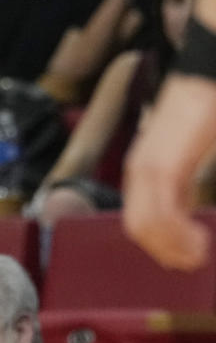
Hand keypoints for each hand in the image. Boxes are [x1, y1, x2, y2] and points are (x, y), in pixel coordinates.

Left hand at [123, 75, 215, 269]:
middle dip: (167, 252)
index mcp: (142, 171)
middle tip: (193, 260)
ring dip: (175, 247)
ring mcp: (147, 169)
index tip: (185, 256)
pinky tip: (200, 237)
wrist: (204, 81)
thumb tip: (182, 210)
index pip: (138, 220)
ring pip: (146, 226)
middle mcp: (138, 172)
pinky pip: (161, 212)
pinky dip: (179, 234)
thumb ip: (180, 184)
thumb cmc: (202, 118)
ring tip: (199, 251)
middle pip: (138, 229)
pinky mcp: (163, 165)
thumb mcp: (185, 158)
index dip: (160, 245)